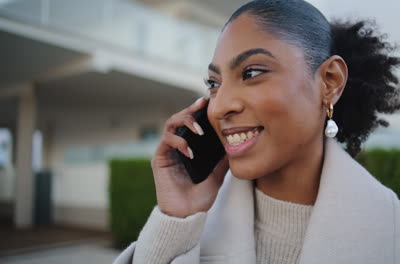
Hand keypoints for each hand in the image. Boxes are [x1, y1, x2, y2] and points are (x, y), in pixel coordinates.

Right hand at [151, 98, 228, 217]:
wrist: (188, 215)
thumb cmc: (200, 197)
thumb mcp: (218, 175)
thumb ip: (223, 159)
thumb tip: (236, 144)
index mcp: (188, 147)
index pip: (191, 123)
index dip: (198, 111)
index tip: (208, 101)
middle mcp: (176, 146)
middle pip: (179, 118)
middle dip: (190, 110)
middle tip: (202, 106)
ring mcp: (167, 151)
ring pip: (170, 124)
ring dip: (185, 122)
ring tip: (199, 130)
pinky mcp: (159, 159)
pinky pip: (166, 142)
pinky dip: (179, 142)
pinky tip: (190, 152)